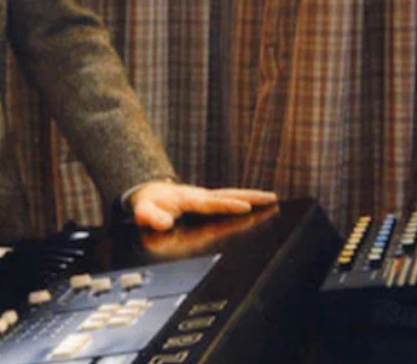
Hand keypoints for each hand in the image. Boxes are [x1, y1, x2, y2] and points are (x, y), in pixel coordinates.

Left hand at [129, 180, 277, 230]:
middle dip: (249, 196)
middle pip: (228, 195)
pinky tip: (259, 201)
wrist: (148, 192)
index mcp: (187, 199)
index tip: (245, 206)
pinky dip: (245, 197)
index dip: (228, 205)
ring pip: (232, 194)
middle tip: (270, 198)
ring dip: (252, 195)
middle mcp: (200, 195)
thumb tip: (165, 223)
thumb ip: (152, 217)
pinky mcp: (208, 199)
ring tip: (273, 198)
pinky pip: (229, 196)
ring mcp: (205, 196)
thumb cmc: (148, 205)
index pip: (211, 203)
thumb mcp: (144, 212)